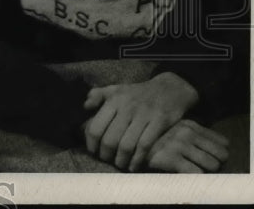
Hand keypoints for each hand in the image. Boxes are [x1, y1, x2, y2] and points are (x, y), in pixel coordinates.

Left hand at [83, 72, 198, 169]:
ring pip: (127, 145)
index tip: (93, 151)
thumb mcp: (115, 89)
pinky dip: (137, 159)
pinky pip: (145, 145)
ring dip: (121, 160)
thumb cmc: (137, 92)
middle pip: (110, 139)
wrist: (169, 88)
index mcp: (113, 100)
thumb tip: (84, 106)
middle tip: (107, 159)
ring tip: (119, 164)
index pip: (96, 127)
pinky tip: (133, 166)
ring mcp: (144, 115)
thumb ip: (97, 95)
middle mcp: (127, 108)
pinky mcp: (159, 122)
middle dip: (106, 154)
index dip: (92, 143)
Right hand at [146, 119, 228, 172]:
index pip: (223, 143)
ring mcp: (178, 144)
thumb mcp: (177, 130)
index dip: (220, 154)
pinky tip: (187, 175)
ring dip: (207, 171)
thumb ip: (196, 134)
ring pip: (212, 164)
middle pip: (222, 154)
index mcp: (190, 125)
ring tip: (196, 171)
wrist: (130, 141)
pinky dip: (196, 177)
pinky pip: (196, 173)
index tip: (211, 158)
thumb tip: (224, 148)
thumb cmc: (158, 140)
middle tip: (205, 167)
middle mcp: (186, 132)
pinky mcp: (170, 157)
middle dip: (216, 163)